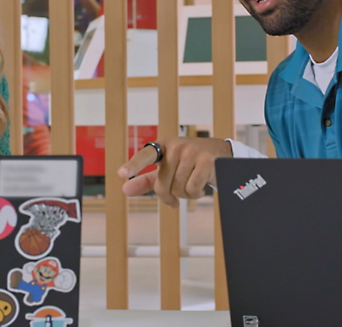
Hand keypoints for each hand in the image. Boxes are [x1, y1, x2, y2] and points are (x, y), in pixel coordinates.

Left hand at [118, 137, 232, 207]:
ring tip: (192, 183)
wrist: (220, 154)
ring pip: (178, 190)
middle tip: (177, 194)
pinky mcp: (206, 161)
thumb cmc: (188, 163)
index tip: (121, 174)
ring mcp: (191, 152)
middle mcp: (175, 146)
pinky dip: (196, 193)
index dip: (133, 165)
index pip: (145, 156)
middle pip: (162, 185)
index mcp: (162, 146)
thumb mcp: (166, 169)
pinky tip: (202, 185)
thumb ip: (145, 179)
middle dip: (169, 195)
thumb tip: (125, 190)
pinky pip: (192, 190)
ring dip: (185, 194)